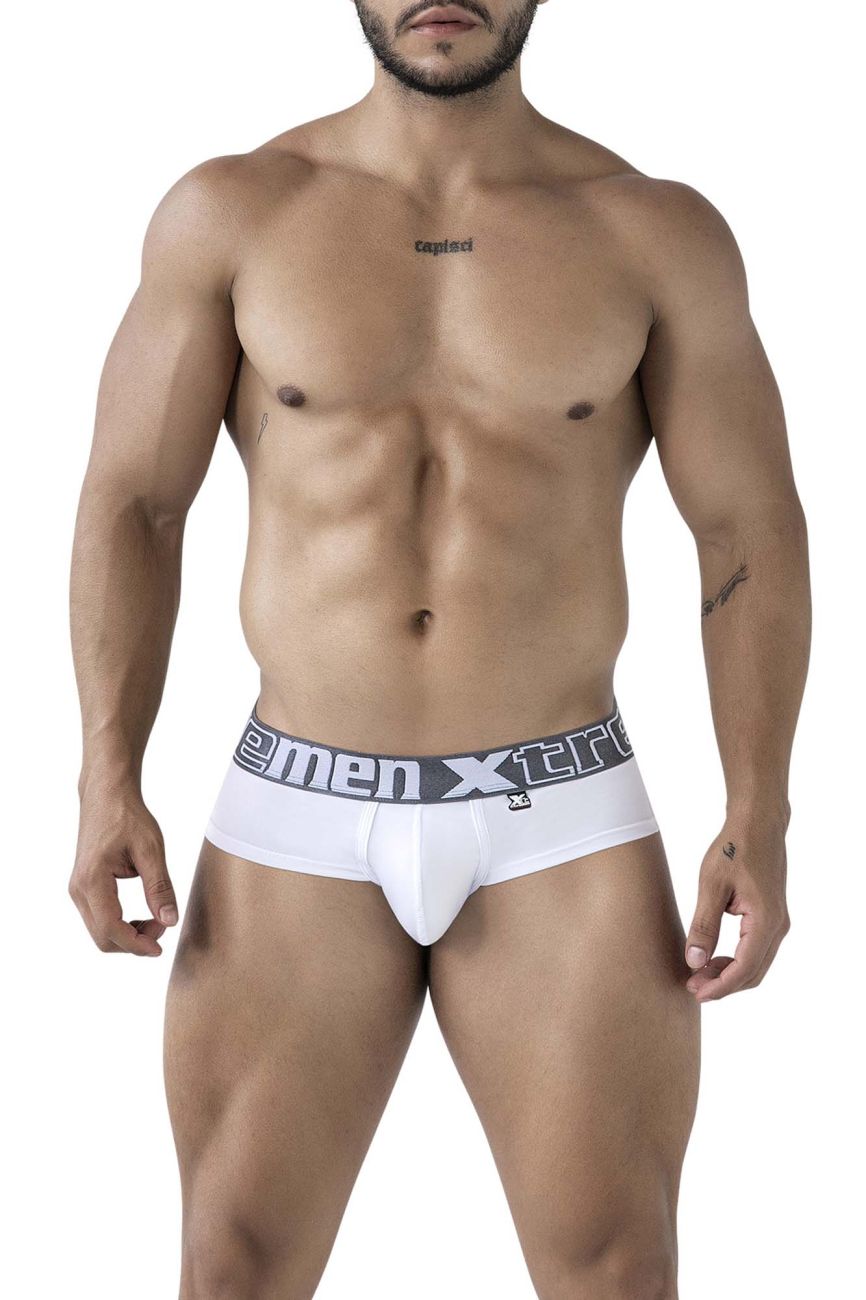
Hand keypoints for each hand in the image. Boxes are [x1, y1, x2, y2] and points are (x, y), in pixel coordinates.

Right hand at [69, 783, 178, 956]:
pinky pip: (99, 919)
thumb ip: (160, 887)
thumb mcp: (151, 849)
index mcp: (92, 880)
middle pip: (102, 937)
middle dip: (133, 942)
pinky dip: (120, 925)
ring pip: (99, 931)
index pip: (110, 928)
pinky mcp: (83, 887)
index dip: (136, 945)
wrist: (106, 794)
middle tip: (163, 927)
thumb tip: (169, 921)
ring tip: (156, 920)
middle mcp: (78, 889)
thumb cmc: (127, 816)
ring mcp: (77, 889)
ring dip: (127, 935)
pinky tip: (142, 916)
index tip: (160, 948)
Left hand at [684, 818, 790, 1001]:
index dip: (719, 986)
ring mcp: (778, 922)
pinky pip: (758, 950)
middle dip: (723, 985)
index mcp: (765, 921)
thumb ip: (704, 925)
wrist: (758, 824)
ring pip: (757, 964)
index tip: (695, 993)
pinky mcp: (773, 917)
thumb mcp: (711, 886)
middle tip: (692, 988)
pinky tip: (714, 959)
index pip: (744, 969)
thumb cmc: (733, 849)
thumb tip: (694, 962)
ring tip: (699, 975)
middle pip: (753, 973)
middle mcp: (778, 926)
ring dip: (730, 975)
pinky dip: (737, 961)